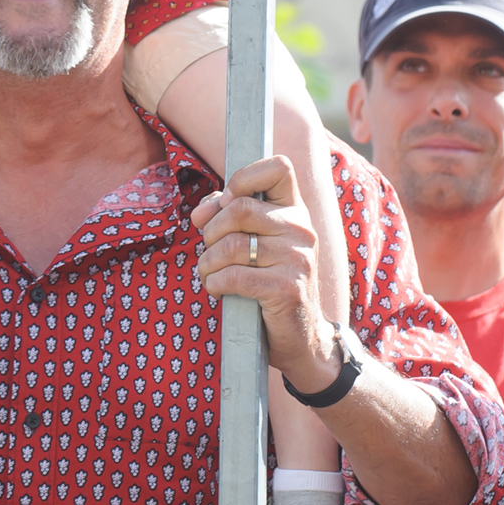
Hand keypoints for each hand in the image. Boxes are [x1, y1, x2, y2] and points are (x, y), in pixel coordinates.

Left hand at [192, 156, 329, 387]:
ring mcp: (298, 259)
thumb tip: (201, 212)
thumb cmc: (270, 282)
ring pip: (232, 244)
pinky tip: (217, 289)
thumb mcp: (256, 242)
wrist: (301, 337)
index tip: (226, 203)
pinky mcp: (287, 288)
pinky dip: (214, 283)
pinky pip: (233, 276)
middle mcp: (302, 229)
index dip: (243, 178)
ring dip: (208, 262)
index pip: (279, 167)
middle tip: (209, 250)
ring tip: (210, 273)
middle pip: (240, 208)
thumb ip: (230, 215)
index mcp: (296, 211)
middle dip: (212, 230)